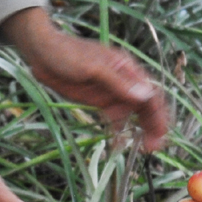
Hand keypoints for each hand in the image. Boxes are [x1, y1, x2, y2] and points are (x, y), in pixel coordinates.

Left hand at [0, 7, 167, 150]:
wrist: (42, 52)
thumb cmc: (68, 53)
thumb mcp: (94, 68)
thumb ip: (119, 83)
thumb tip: (145, 95)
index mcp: (127, 69)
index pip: (150, 93)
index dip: (158, 114)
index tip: (160, 134)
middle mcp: (123, 81)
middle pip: (145, 105)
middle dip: (151, 126)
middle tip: (153, 148)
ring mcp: (111, 92)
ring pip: (131, 113)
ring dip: (138, 129)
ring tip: (141, 148)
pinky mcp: (98, 100)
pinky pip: (114, 116)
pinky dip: (119, 128)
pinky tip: (119, 141)